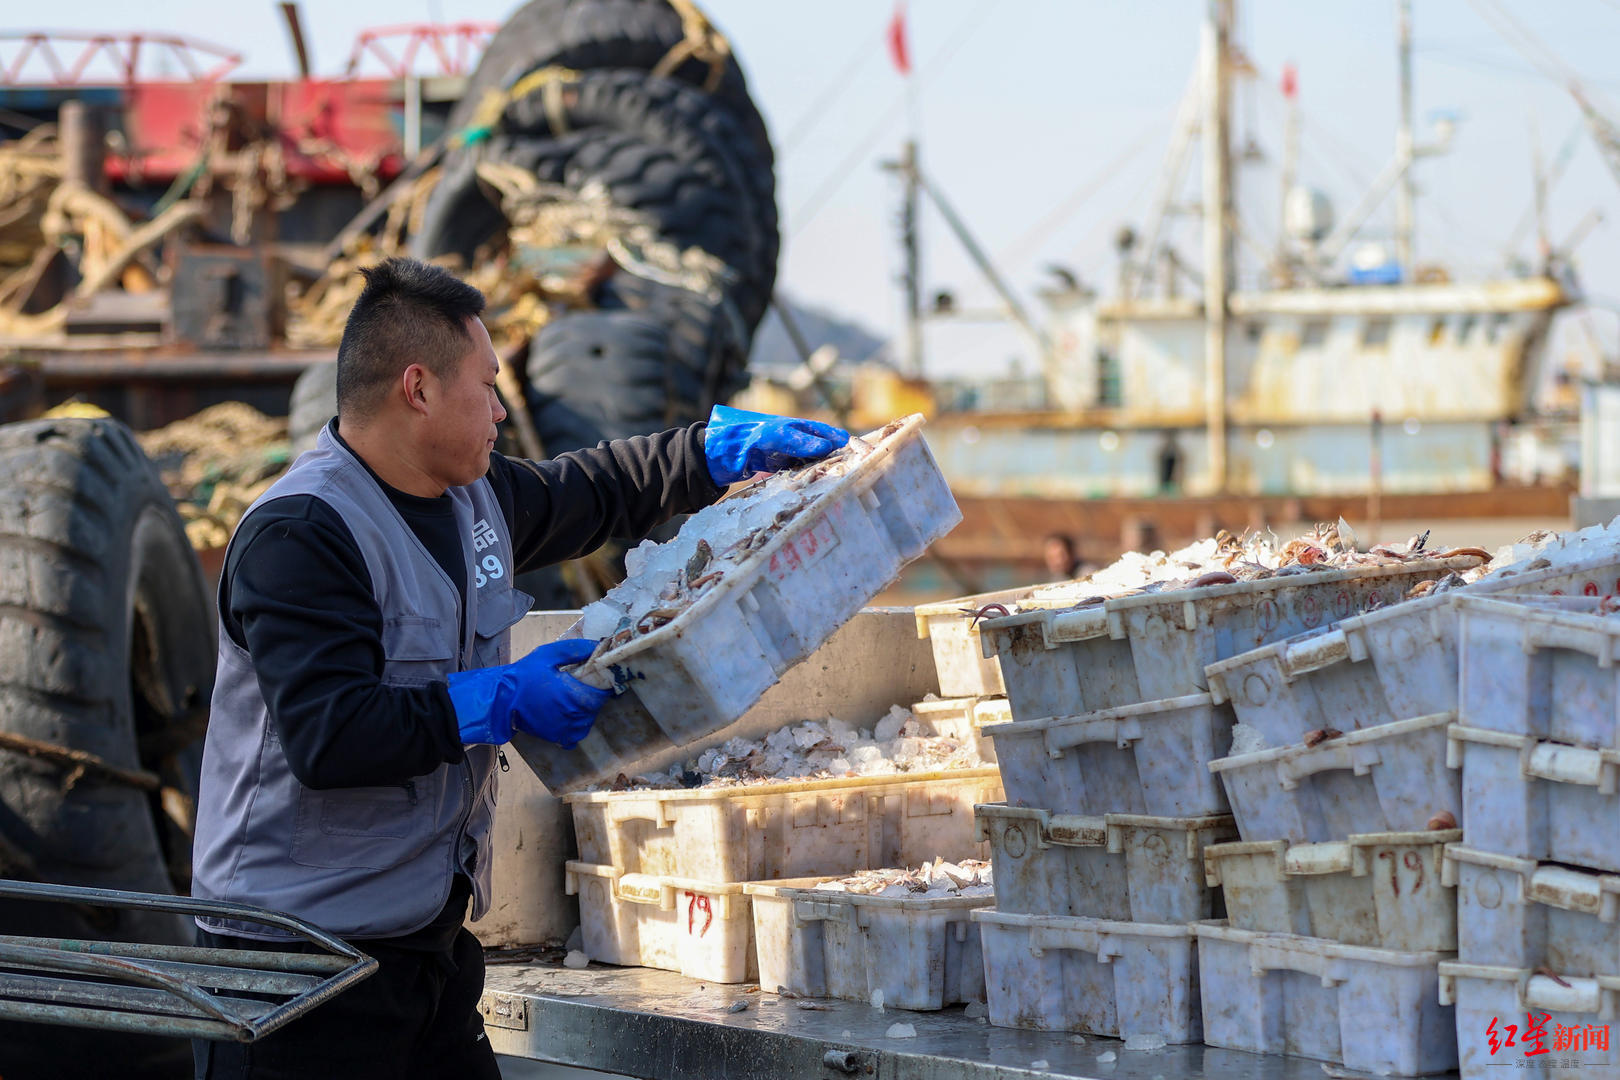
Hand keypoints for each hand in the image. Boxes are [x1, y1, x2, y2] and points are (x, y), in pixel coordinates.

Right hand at [445, 638, 612, 748]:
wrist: (500, 701)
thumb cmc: (523, 676)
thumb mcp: (547, 655)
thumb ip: (575, 649)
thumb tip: (598, 645)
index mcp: (573, 696)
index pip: (603, 693)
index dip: (604, 683)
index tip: (598, 675)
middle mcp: (573, 716)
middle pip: (596, 706)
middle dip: (592, 694)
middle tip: (580, 683)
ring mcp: (566, 729)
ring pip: (588, 719)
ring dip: (584, 709)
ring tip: (570, 696)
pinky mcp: (558, 737)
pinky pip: (577, 733)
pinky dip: (576, 724)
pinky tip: (566, 712)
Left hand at [703, 404, 848, 485]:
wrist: (723, 452)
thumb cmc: (751, 437)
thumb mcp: (778, 437)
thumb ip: (801, 442)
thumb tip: (828, 447)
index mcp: (800, 427)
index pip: (828, 434)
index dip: (843, 443)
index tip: (859, 454)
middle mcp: (798, 440)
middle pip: (824, 450)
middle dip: (837, 459)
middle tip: (852, 472)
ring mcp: (789, 454)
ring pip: (813, 462)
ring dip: (823, 470)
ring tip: (836, 481)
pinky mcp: (780, 468)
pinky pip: (799, 472)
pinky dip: (807, 477)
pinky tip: (814, 485)